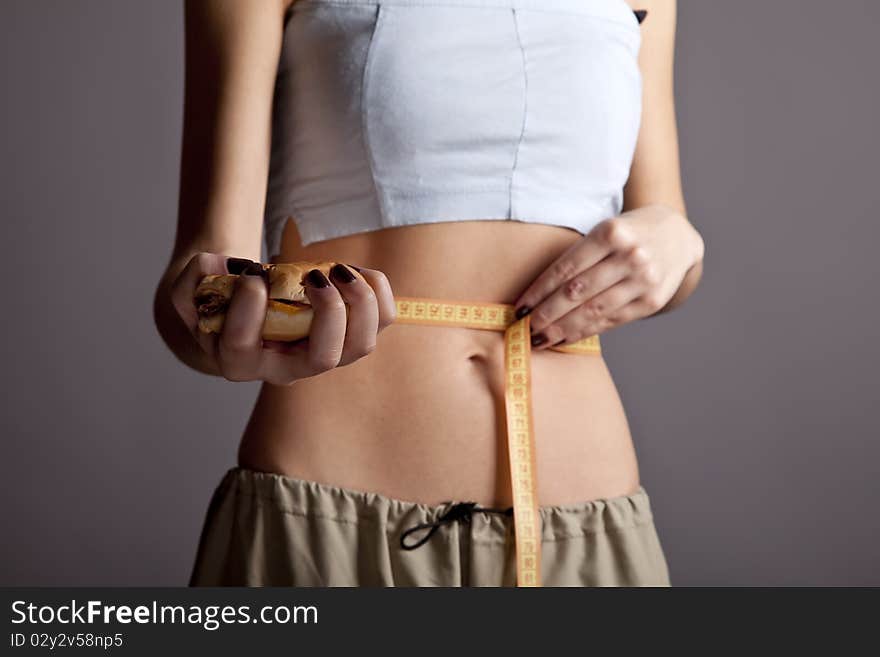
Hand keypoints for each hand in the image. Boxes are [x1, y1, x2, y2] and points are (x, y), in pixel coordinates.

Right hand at [170, 253, 396, 383]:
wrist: (243, 297)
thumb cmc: (216, 296)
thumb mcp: (189, 288)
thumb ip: (192, 281)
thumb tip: (229, 271)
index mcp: (239, 359)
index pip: (243, 349)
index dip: (247, 313)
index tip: (251, 277)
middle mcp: (287, 365)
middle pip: (321, 359)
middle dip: (327, 314)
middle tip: (312, 277)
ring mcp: (323, 352)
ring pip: (359, 345)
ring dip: (359, 303)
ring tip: (338, 269)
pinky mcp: (349, 333)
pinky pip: (380, 321)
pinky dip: (377, 292)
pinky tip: (355, 269)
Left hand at [512, 205, 703, 348]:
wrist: (677, 235)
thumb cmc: (627, 234)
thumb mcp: (604, 232)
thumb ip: (578, 258)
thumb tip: (537, 296)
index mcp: (611, 232)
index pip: (566, 268)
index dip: (539, 291)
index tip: (520, 308)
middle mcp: (630, 255)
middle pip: (577, 291)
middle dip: (546, 314)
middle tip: (524, 329)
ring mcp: (643, 280)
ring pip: (593, 310)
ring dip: (562, 328)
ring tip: (540, 338)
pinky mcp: (652, 300)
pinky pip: (611, 321)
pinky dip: (585, 331)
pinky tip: (566, 338)